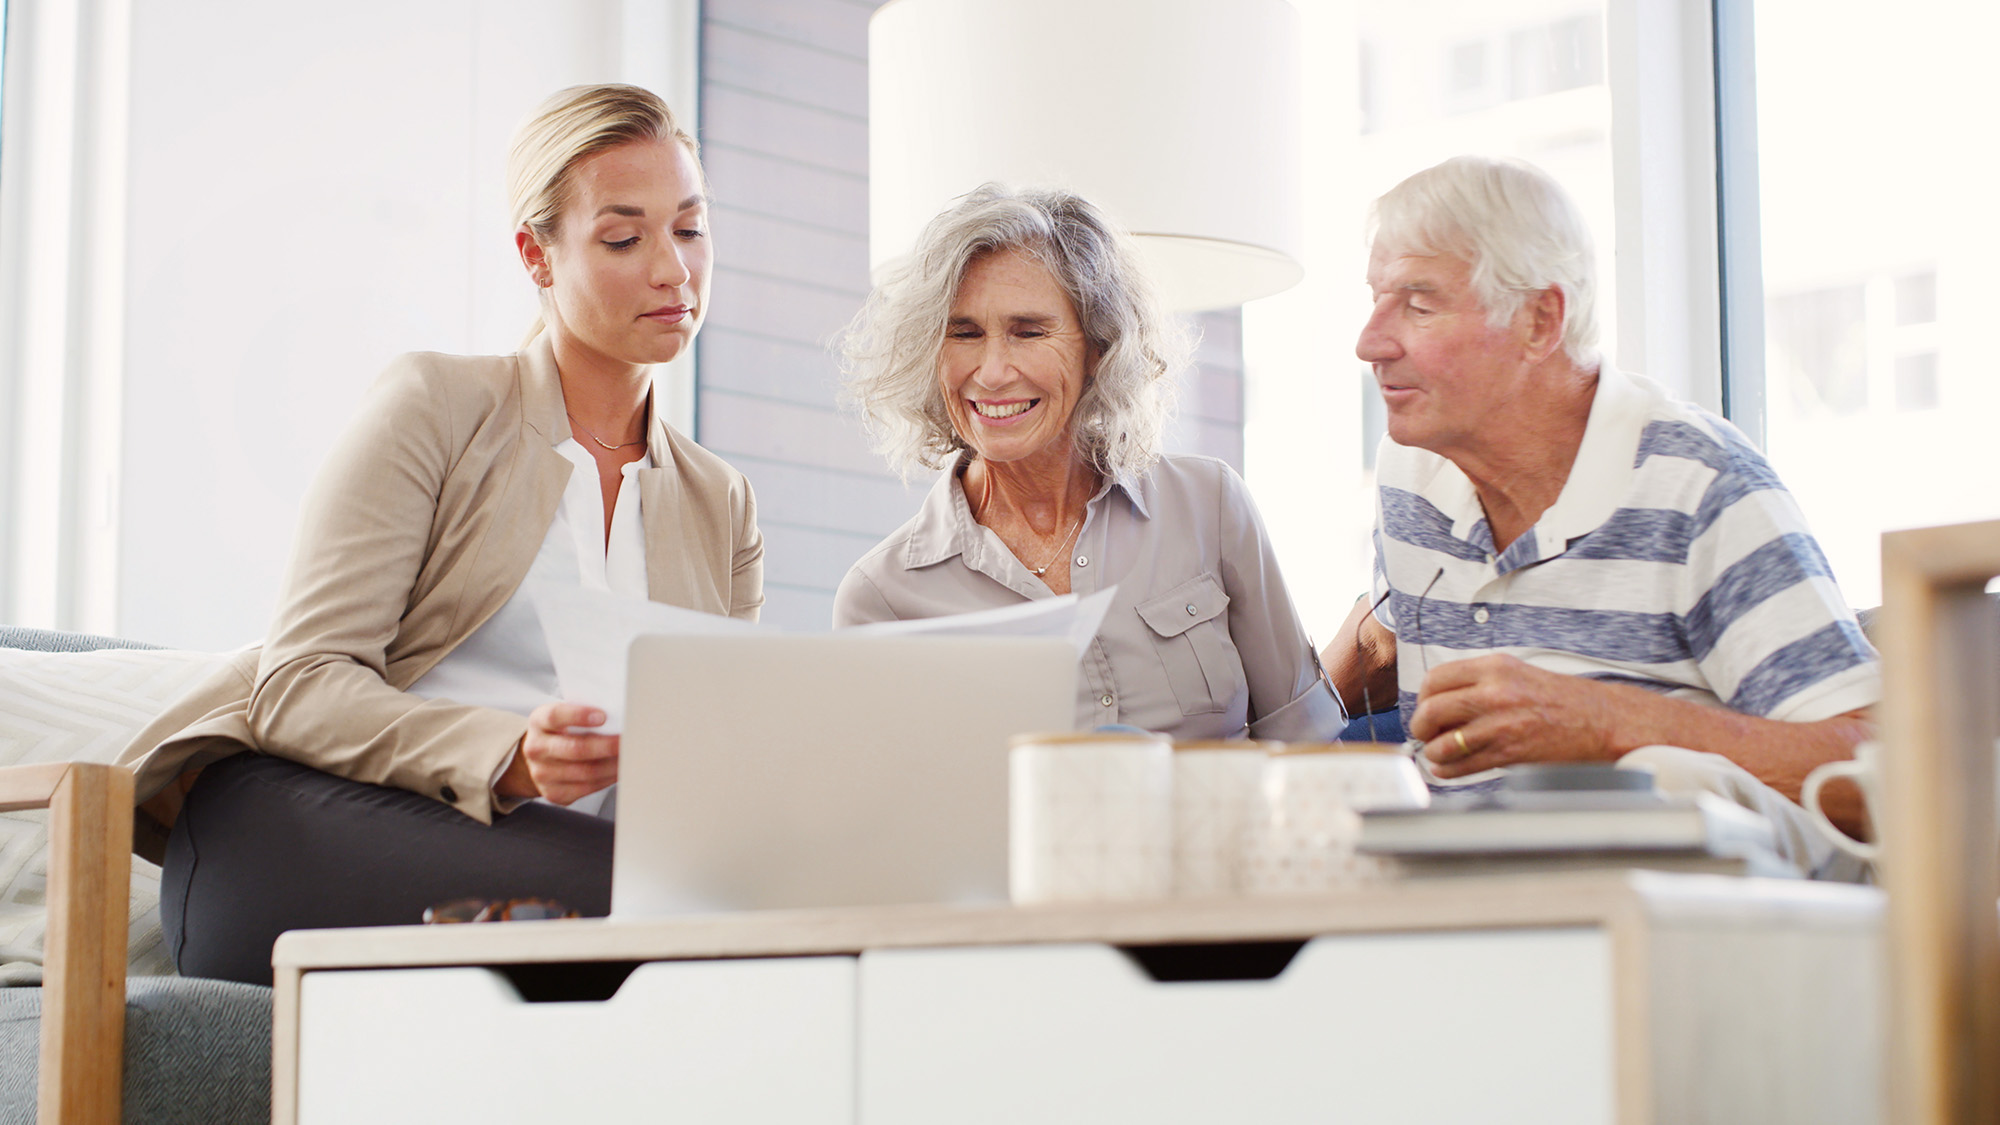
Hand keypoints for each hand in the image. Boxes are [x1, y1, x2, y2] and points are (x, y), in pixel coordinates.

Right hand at [497, 702, 619, 804]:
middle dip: (606, 746)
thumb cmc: (561, 730)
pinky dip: (608, 779)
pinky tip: (618, 770)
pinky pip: (587, 788)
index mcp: (539, 721)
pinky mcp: (554, 793)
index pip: (555, 716)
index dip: (579, 715)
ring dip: (612, 765)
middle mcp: (537, 748)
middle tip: (627, 741)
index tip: (602, 716)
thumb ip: (585, 713)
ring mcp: (542, 773)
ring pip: (585, 772)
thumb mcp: (565, 714)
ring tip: (629, 756)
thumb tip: (617, 717)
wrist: (540, 757)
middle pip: (575, 749)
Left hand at [1408, 655, 1627, 777]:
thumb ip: (1478, 683)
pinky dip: (1446, 770)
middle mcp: (1495, 692)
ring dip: (1433, 751)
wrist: (1600, 720)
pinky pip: (1462, 764)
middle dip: (1421, 726)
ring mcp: (1501, 723)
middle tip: (1425, 733)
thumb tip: (1438, 702)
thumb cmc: (1559, 699)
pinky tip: (1448, 768)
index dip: (1422, 697)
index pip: (1435, 679)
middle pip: (1432, 709)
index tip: (1425, 707)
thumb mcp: (1516, 674)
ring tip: (1438, 753)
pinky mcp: (1509, 752)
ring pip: (1442, 741)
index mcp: (1494, 667)